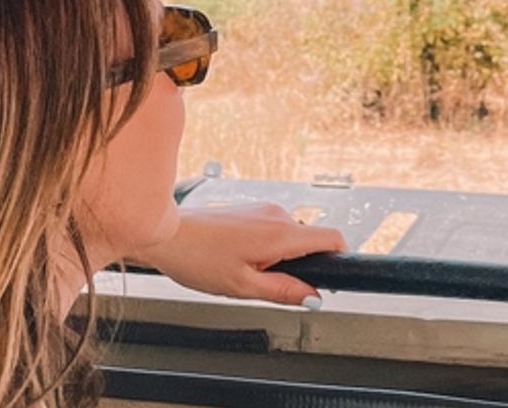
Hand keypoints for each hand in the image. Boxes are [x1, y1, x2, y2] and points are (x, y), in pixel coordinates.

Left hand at [131, 202, 345, 305]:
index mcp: (280, 233)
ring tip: (244, 270)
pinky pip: (275, 231)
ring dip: (279, 258)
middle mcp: (277, 214)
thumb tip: (313, 297)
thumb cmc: (198, 258)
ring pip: (290, 238)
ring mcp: (265, 209)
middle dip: (300, 266)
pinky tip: (237, 259)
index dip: (340, 259)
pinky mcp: (253, 210)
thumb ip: (284, 291)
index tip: (333, 279)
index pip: (332, 238)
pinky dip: (266, 249)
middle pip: (310, 241)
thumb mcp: (244, 286)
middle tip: (266, 284)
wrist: (167, 235)